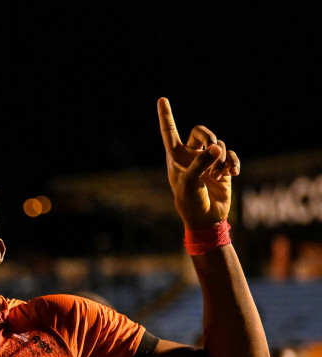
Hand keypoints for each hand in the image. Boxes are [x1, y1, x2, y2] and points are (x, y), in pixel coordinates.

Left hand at [158, 97, 239, 229]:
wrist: (206, 219)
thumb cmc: (190, 202)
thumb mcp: (190, 183)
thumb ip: (201, 163)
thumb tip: (217, 147)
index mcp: (175, 157)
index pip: (169, 132)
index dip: (166, 116)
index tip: (161, 99)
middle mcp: (191, 156)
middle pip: (201, 131)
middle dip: (208, 135)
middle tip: (213, 146)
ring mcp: (207, 162)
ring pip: (219, 144)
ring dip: (221, 157)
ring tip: (217, 174)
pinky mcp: (222, 168)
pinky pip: (230, 156)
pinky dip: (233, 162)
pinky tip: (233, 173)